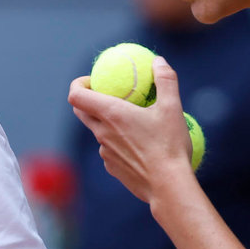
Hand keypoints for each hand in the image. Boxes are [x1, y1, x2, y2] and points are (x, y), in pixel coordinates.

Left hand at [68, 56, 195, 202]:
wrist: (169, 187)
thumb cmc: (169, 146)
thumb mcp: (172, 108)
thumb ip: (165, 80)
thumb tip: (159, 61)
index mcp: (111, 114)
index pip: (76, 95)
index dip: (78, 84)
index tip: (92, 80)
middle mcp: (102, 133)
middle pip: (81, 111)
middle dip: (88, 99)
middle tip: (106, 94)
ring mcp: (105, 153)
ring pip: (98, 131)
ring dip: (108, 123)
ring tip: (133, 121)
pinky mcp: (112, 168)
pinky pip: (109, 149)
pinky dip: (118, 142)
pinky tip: (140, 145)